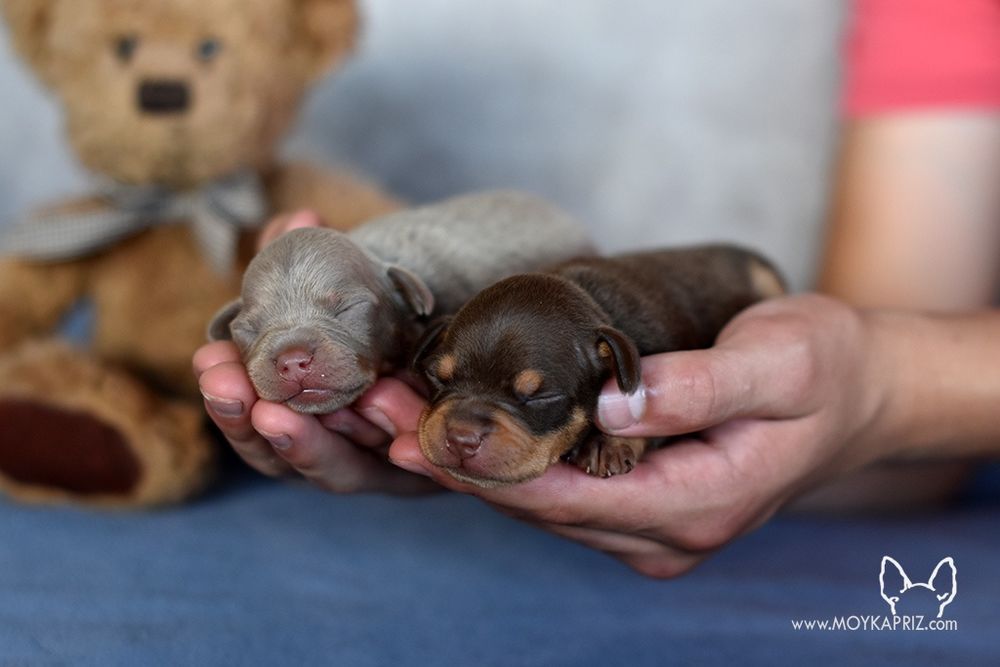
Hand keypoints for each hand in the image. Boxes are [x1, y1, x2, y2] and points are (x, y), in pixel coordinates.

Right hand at [192, 208, 437, 493]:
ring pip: (337, 472)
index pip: (252, 419)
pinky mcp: (429, 475)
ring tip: (280, 417)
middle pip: (280, 456)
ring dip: (307, 446)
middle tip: (228, 389)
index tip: (207, 358)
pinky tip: (388, 426)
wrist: (458, 375)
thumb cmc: (385, 341)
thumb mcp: (348, 306)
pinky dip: (399, 451)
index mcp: (301, 424)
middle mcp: (333, 456)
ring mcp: (380, 471)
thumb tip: (301, 219)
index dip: (225, 395)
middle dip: (249, 424)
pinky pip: (413, 472)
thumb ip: (318, 270)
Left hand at [385, 295, 899, 576]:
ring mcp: (649, 523)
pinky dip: (505, 458)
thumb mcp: (781, 364)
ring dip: (469, 461)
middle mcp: (663, 531)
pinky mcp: (640, 501)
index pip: (566, 497)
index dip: (485, 468)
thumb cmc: (826, 370)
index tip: (413, 435)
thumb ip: (700, 386)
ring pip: (538, 501)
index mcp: (696, 504)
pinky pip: (557, 487)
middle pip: (536, 505)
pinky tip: (456, 423)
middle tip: (375, 413)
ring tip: (394, 413)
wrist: (859, 393)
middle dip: (456, 462)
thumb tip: (614, 403)